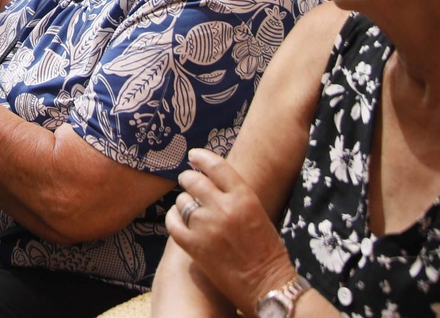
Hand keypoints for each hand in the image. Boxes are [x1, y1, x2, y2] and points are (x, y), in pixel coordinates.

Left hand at [168, 148, 300, 311]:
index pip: (217, 166)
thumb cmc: (267, 251)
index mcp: (244, 197)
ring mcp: (207, 227)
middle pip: (194, 181)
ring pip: (182, 201)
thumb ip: (236, 197)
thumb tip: (213, 182)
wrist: (267, 285)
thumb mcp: (256, 213)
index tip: (193, 156)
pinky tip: (176, 219)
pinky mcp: (194, 246)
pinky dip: (172, 218)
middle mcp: (224, 208)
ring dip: (183, 202)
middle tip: (187, 180)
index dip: (202, 158)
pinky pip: (173, 223)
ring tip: (187, 206)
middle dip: (188, 179)